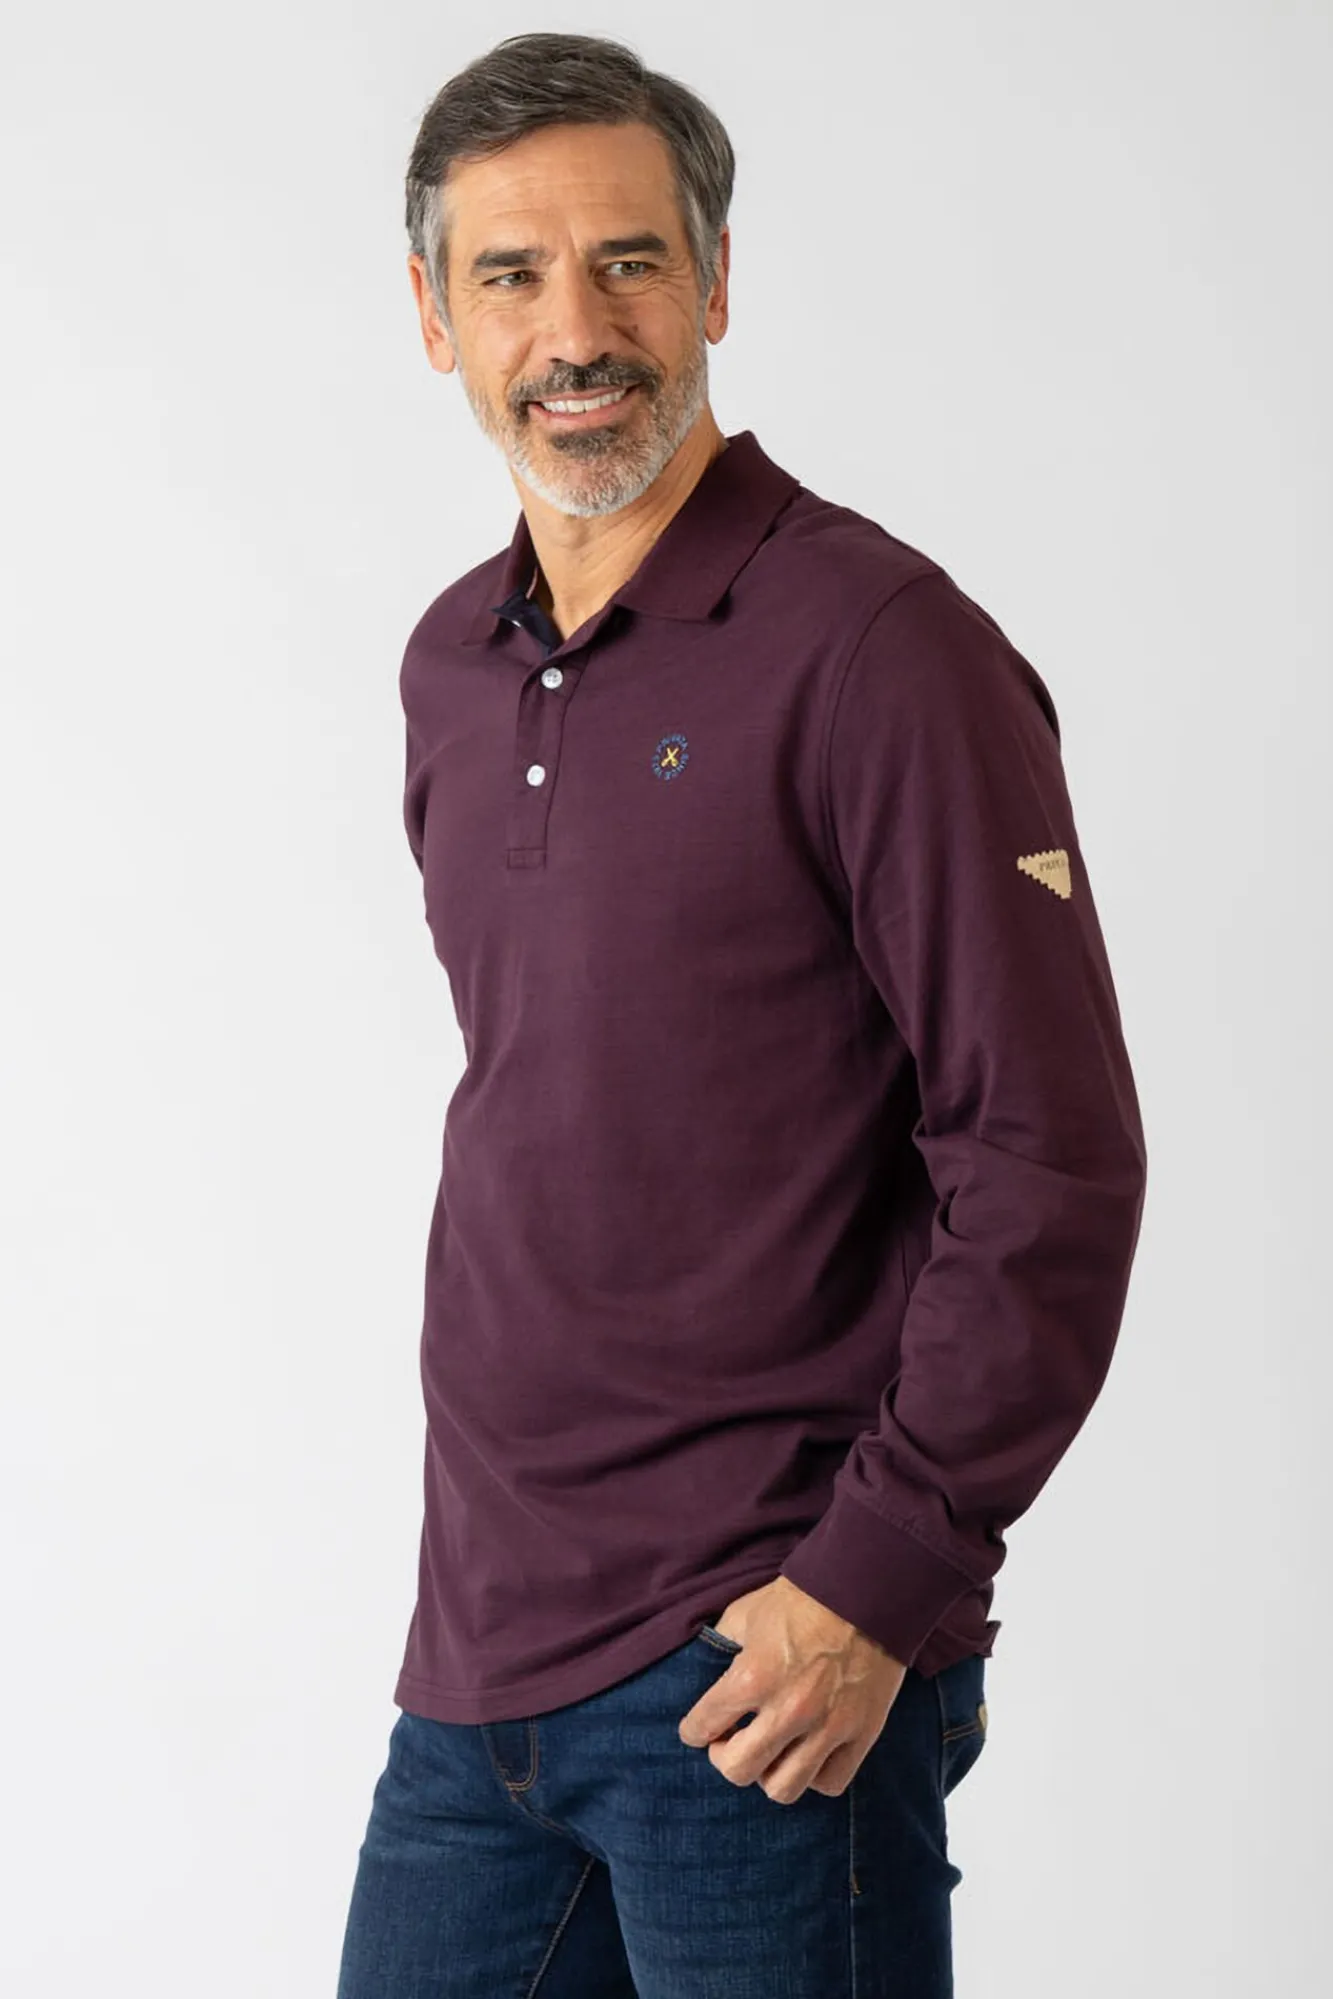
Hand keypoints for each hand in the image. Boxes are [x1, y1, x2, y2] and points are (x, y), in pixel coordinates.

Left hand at [678, 1575, 906, 1804]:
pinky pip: (830, 1782)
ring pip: (783, 1788)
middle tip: (731, 1741)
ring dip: (769, 1773)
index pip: (702, 1727)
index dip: (693, 1731)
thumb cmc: (803, 1598)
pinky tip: (808, 1753)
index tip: (697, 1730)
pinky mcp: (862, 1733)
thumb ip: (724, 1644)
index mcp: (752, 1677)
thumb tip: (710, 1666)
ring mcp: (828, 1726)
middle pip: (738, 1770)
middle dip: (725, 1758)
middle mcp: (788, 1710)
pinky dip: (814, 1775)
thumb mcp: (747, 1613)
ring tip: (771, 1752)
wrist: (867, 1588)